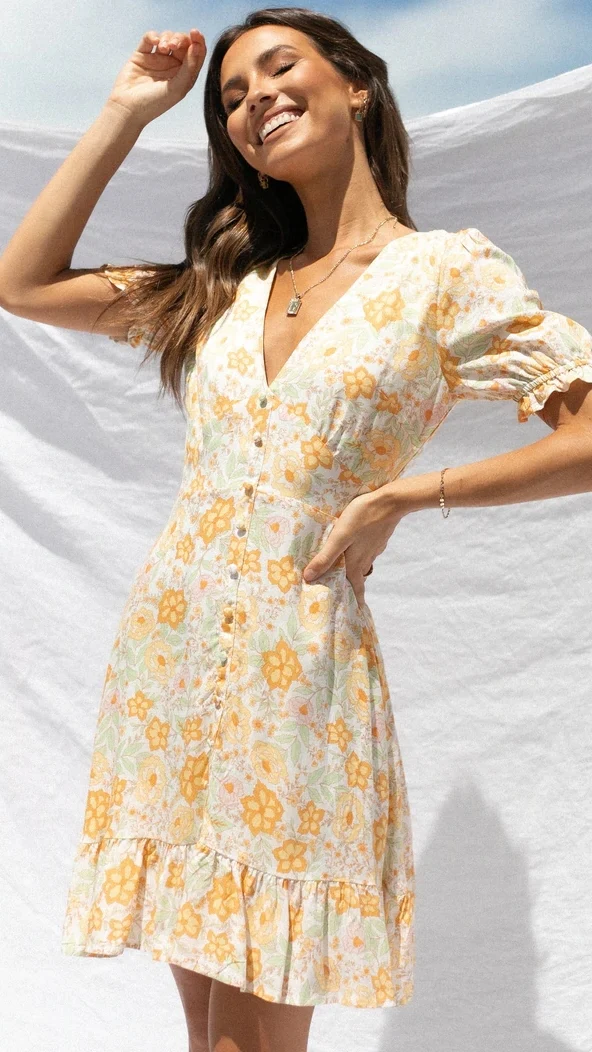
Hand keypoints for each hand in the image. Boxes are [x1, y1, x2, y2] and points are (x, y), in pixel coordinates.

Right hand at [107, 29, 206, 127]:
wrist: (128, 108)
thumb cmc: (155, 103)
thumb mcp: (177, 88)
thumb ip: (189, 68)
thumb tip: (197, 46)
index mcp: (184, 75)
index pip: (196, 54)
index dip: (198, 41)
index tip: (195, 33)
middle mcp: (172, 66)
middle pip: (182, 43)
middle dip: (180, 39)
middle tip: (173, 45)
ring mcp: (157, 59)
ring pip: (167, 38)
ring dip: (167, 37)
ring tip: (163, 48)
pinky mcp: (142, 55)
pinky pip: (149, 38)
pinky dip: (153, 36)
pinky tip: (155, 42)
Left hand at [302, 489, 404, 608]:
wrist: (390, 502)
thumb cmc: (361, 518)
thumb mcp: (339, 537)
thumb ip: (325, 557)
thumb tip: (309, 578)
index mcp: (356, 563)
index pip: (355, 588)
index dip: (355, 600)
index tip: (357, 612)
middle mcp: (366, 559)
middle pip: (358, 578)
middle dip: (352, 587)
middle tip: (345, 594)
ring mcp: (374, 548)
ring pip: (363, 565)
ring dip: (355, 571)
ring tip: (346, 572)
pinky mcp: (378, 538)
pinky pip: (367, 552)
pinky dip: (361, 556)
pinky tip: (356, 548)